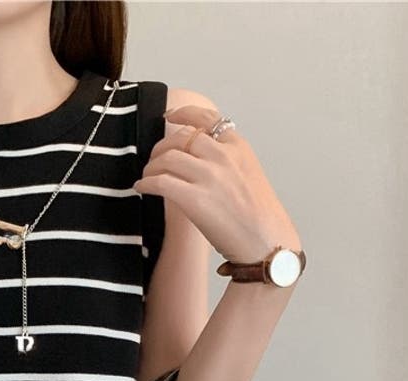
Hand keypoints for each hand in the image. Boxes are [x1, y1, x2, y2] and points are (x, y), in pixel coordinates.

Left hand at [133, 104, 300, 263]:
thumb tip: (197, 157)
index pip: (207, 118)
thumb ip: (226, 161)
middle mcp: (223, 156)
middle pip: (180, 138)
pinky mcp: (195, 198)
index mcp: (238, 147)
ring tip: (147, 177)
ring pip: (167, 158)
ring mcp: (209, 176)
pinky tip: (142, 188)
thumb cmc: (257, 215)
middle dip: (161, 148)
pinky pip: (160, 182)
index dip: (183, 113)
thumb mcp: (248, 174)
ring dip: (150, 167)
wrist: (266, 241)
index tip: (169, 116)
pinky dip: (146, 183)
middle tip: (153, 160)